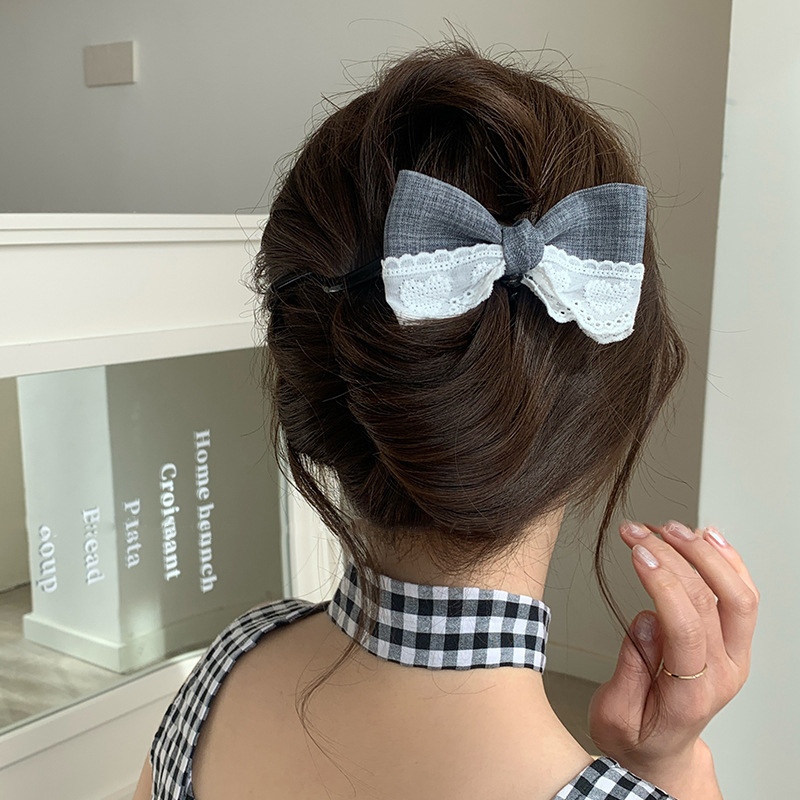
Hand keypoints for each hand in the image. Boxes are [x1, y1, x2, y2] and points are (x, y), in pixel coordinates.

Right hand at [587, 520, 758, 772]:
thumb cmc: (635, 735)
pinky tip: (707, 536)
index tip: (637, 553)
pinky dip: (728, 560)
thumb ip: (629, 671)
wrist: (660, 751)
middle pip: (713, 601)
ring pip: (738, 594)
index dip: (662, 583)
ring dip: (704, 553)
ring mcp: (735, 656)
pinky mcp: (733, 642)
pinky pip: (742, 595)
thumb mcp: (613, 717)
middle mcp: (724, 673)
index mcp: (690, 695)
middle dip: (674, 556)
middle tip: (639, 532)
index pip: (686, 627)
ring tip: (669, 527)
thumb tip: (645, 619)